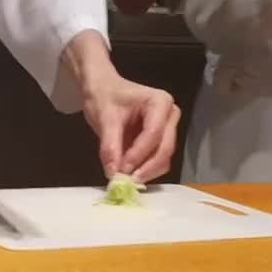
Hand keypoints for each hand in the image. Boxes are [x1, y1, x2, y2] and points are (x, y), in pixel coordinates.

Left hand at [66, 33, 180, 181]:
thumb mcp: (104, 118)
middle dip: (146, 167)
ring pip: (163, 158)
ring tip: (125, 179)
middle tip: (126, 181)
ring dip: (146, 171)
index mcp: (159, 102)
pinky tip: (129, 174)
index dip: (139, 154)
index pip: (154, 133)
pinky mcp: (160, 141)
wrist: (102, 90)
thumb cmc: (105, 96)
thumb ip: (110, 145)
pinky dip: (144, 169)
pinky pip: (157, 160)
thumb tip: (113, 172)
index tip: (121, 169)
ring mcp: (167, 129)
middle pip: (165, 148)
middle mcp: (170, 116)